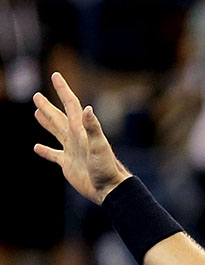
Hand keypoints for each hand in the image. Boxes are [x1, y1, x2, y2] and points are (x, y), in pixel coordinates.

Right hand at [32, 72, 129, 204]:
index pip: (70, 105)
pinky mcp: (68, 164)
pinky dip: (45, 151)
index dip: (63, 90)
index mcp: (81, 130)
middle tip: (37, 95)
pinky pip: (54, 155)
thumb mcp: (99, 146)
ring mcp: (72, 151)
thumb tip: (87, 108)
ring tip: (37, 112)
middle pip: (59, 117)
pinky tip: (37, 147)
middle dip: (48, 106)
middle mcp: (76, 138)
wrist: (109, 189)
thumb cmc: (106, 168)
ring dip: (46, 122)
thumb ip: (92, 128)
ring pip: (55, 132)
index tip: (56, 75)